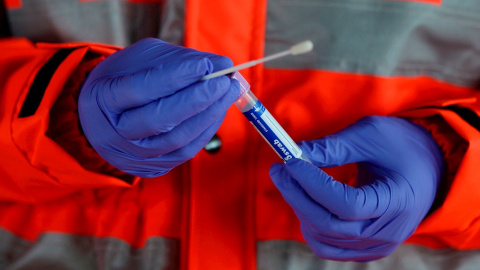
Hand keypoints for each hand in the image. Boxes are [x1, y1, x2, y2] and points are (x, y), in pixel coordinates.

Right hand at [78, 38, 239, 176]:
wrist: (103, 119)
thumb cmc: (126, 80)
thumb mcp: (142, 60)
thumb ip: (179, 60)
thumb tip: (222, 65)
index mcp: (103, 98)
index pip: (139, 88)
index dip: (174, 77)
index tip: (206, 64)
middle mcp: (115, 132)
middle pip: (159, 119)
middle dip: (198, 99)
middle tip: (224, 81)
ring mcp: (134, 154)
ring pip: (176, 139)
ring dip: (209, 115)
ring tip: (229, 92)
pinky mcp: (152, 167)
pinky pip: (185, 151)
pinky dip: (206, 129)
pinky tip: (218, 110)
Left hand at [269, 116, 442, 260]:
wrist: (427, 167)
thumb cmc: (402, 146)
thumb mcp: (371, 135)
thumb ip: (334, 147)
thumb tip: (295, 153)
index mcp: (398, 201)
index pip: (346, 204)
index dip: (312, 184)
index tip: (290, 161)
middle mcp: (388, 232)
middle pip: (329, 225)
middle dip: (297, 196)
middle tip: (279, 169)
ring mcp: (377, 245)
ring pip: (323, 238)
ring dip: (301, 209)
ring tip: (293, 182)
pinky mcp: (366, 248)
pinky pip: (329, 247)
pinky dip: (311, 226)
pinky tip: (305, 202)